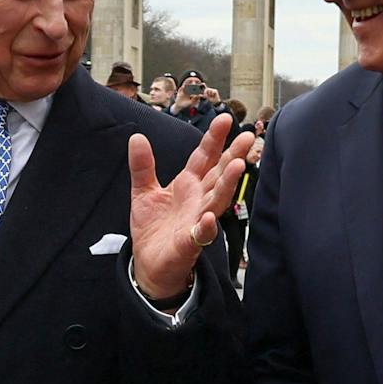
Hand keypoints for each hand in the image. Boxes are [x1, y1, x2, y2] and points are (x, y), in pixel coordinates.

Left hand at [128, 115, 253, 297]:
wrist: (149, 264)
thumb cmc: (153, 227)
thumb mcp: (143, 192)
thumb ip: (142, 166)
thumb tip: (137, 137)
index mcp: (188, 185)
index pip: (204, 158)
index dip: (213, 139)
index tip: (225, 119)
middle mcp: (198, 200)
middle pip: (218, 174)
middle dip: (232, 156)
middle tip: (245, 137)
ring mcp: (196, 221)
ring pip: (217, 200)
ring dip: (227, 184)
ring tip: (237, 166)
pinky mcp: (189, 243)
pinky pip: (200, 234)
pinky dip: (206, 226)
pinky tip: (210, 217)